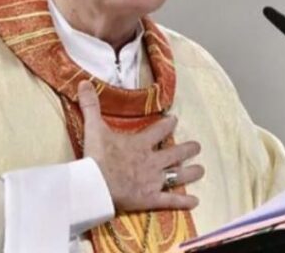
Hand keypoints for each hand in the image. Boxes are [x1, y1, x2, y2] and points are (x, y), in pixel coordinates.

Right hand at [78, 81, 204, 211]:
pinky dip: (183, 202)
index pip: (159, 130)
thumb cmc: (97, 156)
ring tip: (201, 170)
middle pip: (175, 153)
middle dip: (188, 149)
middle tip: (197, 146)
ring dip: (191, 172)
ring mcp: (153, 180)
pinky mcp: (150, 198)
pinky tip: (196, 202)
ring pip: (178, 175)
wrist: (95, 185)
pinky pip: (170, 200)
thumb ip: (91, 105)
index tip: (175, 120)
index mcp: (141, 143)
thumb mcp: (93, 128)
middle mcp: (152, 161)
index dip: (168, 124)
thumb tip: (83, 82)